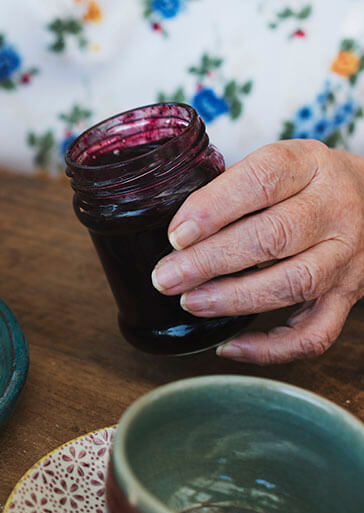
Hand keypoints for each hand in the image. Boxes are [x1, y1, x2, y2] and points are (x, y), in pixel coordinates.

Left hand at [151, 139, 363, 363]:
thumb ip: (230, 188)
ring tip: (190, 302)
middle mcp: (335, 209)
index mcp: (310, 165)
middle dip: (210, 260)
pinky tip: (229, 346)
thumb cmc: (304, 183)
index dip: (213, 208)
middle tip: (166, 276)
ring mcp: (347, 256)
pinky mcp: (349, 297)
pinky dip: (271, 348)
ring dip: (234, 298)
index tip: (176, 234)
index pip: (261, 181)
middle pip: (273, 236)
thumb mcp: (276, 164)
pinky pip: (315, 334)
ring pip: (295, 282)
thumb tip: (172, 229)